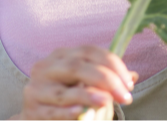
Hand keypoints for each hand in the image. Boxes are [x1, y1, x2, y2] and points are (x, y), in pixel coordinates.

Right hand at [17, 45, 136, 120]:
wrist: (36, 118)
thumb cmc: (65, 99)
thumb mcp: (84, 85)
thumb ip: (105, 80)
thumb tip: (133, 76)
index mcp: (60, 56)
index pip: (88, 51)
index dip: (111, 63)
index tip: (129, 82)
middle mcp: (45, 68)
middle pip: (76, 66)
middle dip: (105, 79)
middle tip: (125, 97)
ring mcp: (36, 90)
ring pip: (63, 91)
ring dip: (88, 95)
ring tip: (107, 101)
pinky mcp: (33, 110)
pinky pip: (52, 111)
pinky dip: (67, 112)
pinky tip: (80, 112)